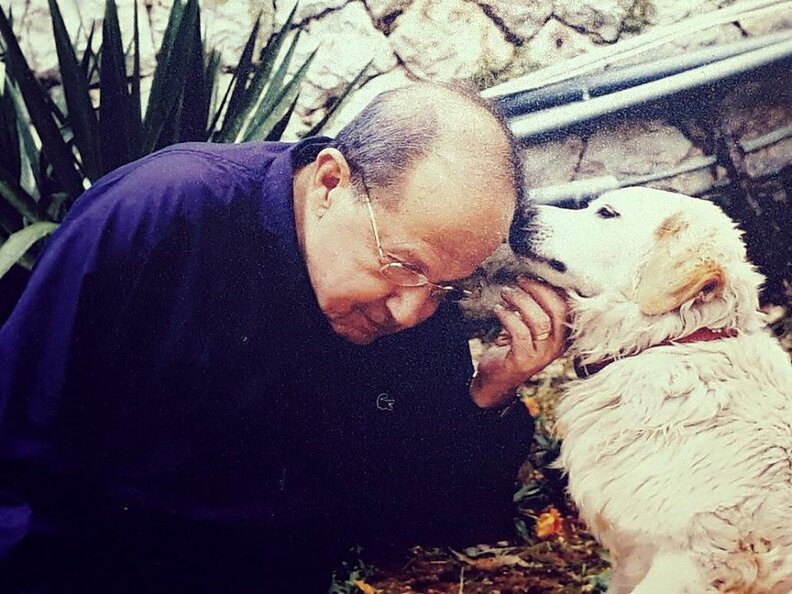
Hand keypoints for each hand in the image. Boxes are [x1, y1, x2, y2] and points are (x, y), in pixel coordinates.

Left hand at [470, 278, 567, 407]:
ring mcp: (542, 355)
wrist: (497, 378)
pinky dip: (508, 316)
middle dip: (538, 290)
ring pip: (539, 320)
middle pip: (558, 310)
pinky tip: (498, 310)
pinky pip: (520, 332)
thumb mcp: (528, 325)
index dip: (552, 287)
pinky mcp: (524, 360)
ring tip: (506, 294)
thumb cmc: (513, 346)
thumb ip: (535, 307)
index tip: (534, 275)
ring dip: (520, 301)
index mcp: (563, 334)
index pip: (568, 305)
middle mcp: (557, 345)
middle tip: (520, 281)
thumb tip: (533, 277)